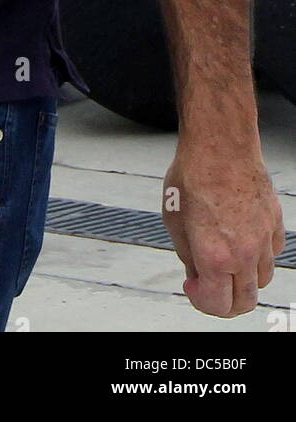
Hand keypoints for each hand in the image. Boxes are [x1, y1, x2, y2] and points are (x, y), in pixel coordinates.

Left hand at [162, 138, 284, 315]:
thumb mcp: (174, 219)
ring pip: (262, 280)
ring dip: (242, 278)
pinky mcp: (275, 223)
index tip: (192, 285)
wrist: (220, 144)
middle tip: (209, 284)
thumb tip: (196, 271)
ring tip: (224, 257)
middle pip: (245, 302)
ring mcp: (263, 239)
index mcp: (216, 256)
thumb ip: (187, 254)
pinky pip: (271, 253)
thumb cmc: (194, 173)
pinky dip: (258, 255)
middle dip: (225, 301)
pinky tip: (241, 238)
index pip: (217, 305)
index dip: (200, 300)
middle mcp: (245, 253)